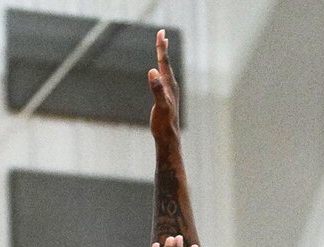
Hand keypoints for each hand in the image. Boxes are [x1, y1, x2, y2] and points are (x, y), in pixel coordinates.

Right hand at [148, 29, 180, 145]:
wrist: (168, 138)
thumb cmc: (164, 123)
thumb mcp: (160, 105)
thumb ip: (157, 89)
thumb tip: (152, 72)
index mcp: (169, 84)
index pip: (164, 62)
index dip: (161, 47)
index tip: (161, 33)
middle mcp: (170, 86)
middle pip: (166, 63)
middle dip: (163, 48)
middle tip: (161, 34)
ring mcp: (168, 92)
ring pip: (165, 70)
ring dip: (163, 58)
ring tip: (163, 48)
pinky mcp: (165, 98)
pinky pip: (163, 79)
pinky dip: (161, 71)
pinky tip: (159, 72)